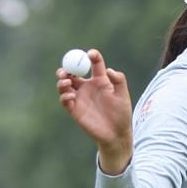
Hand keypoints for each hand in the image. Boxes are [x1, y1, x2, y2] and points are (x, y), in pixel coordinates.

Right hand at [56, 49, 132, 173]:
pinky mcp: (75, 110)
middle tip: (66, 69)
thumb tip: (109, 70)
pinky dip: (65, 96)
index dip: (92, 56)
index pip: (93, 64)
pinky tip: (71, 97)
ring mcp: (80, 98)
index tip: (90, 54)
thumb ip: (119, 80)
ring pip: (65, 85)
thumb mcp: (123, 95)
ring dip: (62, 81)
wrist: (116, 134)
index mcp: (99, 80)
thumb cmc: (122, 114)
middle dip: (66, 68)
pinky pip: (65, 101)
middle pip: (72, 73)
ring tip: (67, 82)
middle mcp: (87, 87)